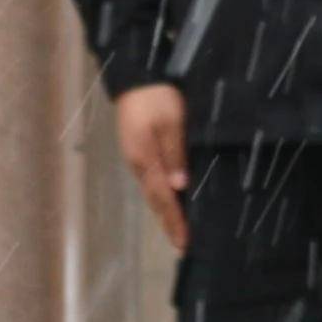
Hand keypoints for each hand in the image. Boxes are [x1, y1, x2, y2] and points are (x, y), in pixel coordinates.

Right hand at [112, 83, 191, 254]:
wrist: (136, 75)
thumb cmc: (157, 96)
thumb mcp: (171, 121)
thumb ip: (175, 153)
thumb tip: (180, 186)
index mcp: (146, 159)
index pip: (164, 198)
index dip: (175, 221)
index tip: (185, 243)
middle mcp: (139, 164)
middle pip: (156, 200)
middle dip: (169, 223)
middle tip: (183, 246)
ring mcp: (137, 158)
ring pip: (154, 192)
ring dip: (166, 212)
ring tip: (179, 230)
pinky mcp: (140, 150)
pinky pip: (153, 181)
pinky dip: (163, 196)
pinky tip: (173, 200)